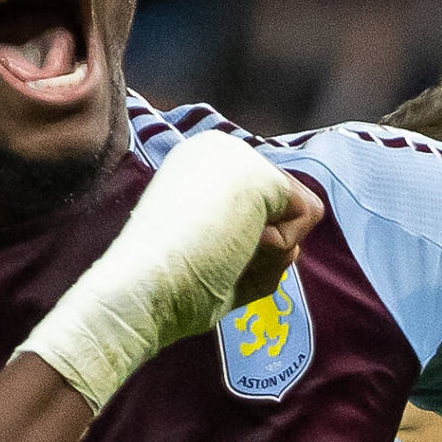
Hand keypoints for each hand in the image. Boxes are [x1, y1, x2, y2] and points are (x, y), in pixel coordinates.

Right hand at [21, 131, 321, 410]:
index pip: (263, 211)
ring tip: (215, 258)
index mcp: (198, 166)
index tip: (195, 256)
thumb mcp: (208, 255)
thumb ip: (247, 242)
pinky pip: (307, 218)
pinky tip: (230, 249)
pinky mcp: (258, 172)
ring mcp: (238, 156)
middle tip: (207, 260)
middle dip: (259, 253)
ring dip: (266, 257)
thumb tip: (293, 249)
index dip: (243, 250)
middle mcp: (218, 150)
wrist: (134, 291)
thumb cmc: (164, 289)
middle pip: (284, 213)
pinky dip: (276, 250)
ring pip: (297, 218)